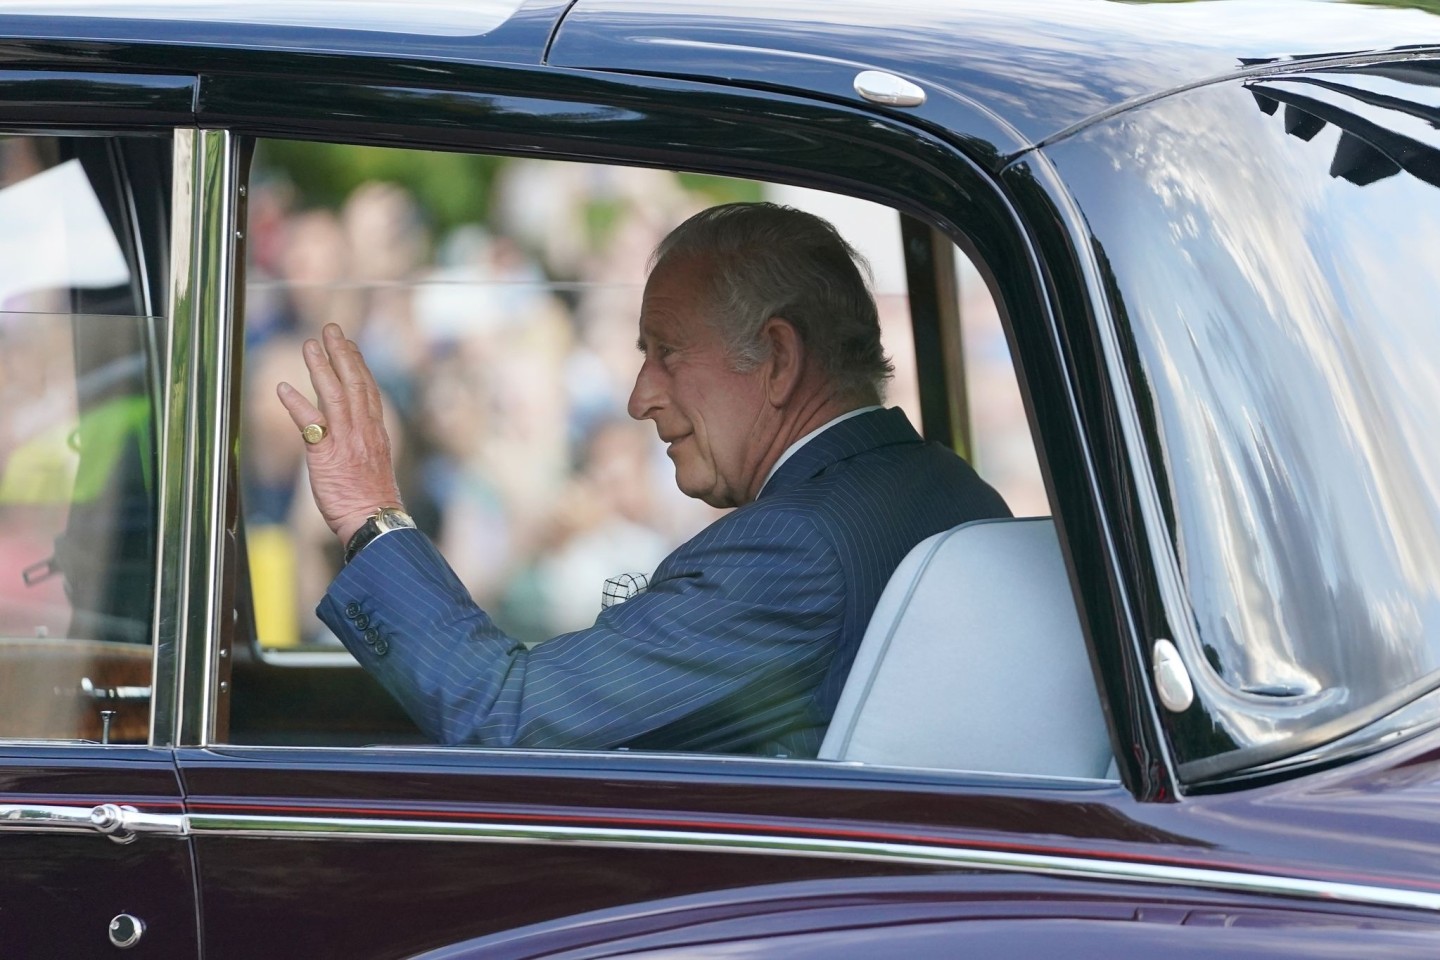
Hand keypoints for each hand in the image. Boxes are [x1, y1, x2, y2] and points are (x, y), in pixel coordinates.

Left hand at [277, 324, 403, 544]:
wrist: (373, 521)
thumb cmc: (372, 499)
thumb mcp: (374, 464)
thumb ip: (362, 441)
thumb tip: (348, 430)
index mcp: (376, 432)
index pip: (369, 390)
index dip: (359, 364)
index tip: (349, 344)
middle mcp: (364, 431)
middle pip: (355, 383)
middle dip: (342, 354)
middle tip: (330, 330)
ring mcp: (347, 441)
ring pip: (335, 395)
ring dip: (321, 368)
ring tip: (309, 345)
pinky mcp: (327, 455)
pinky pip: (311, 424)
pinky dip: (297, 404)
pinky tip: (283, 388)